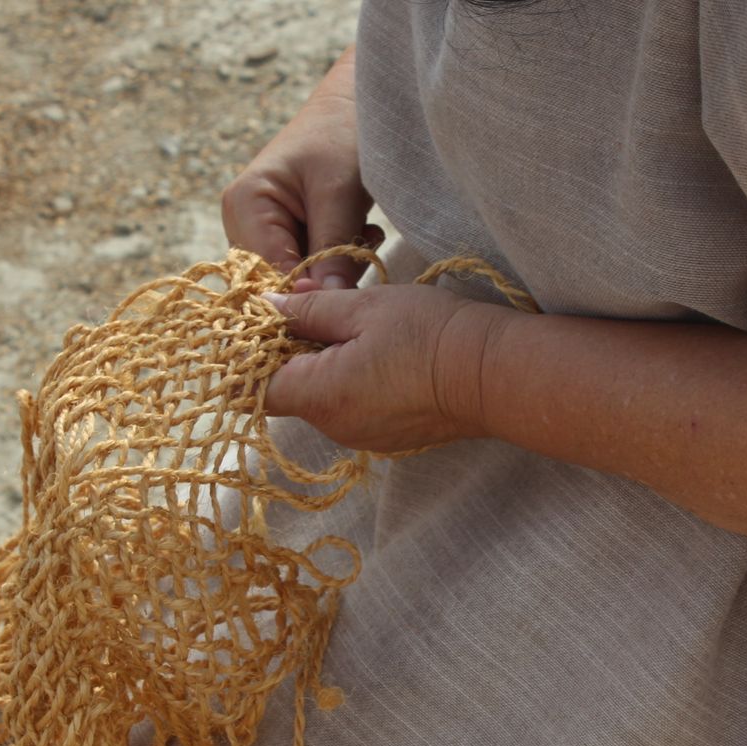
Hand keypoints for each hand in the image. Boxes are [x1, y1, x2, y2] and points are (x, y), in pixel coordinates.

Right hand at [221, 46, 382, 291]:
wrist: (354, 108)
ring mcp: (260, 232)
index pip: (266, 274)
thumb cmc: (342, 136)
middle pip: (277, 282)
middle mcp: (242, 224)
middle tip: (362, 249)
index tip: (346, 288)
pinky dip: (335, 262)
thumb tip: (327, 299)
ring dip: (333, 270)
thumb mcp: (340, 193)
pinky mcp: (282, 237)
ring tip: (363, 234)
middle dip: (322, 279)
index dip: (305, 290)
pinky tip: (358, 234)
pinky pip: (306, 269)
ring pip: (296, 279)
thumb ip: (333, 249)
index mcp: (245, 205)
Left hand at [263, 285, 505, 452]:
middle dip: (291, 353)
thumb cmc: (429, 334)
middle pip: (288, 394)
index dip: (251, 356)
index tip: (267, 322)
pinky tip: (378, 354)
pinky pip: (351, 408)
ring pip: (321, 400)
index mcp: (320, 397)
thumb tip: (266, 307)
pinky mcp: (387, 437)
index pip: (254, 389)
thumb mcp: (362, 308)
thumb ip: (307, 309)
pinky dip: (351, 381)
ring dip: (324, 366)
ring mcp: (362, 437)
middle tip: (314, 309)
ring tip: (353, 328)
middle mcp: (334, 428)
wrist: (495, 374)